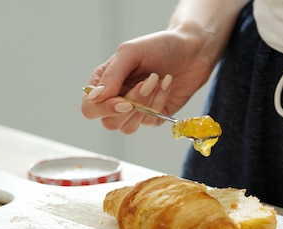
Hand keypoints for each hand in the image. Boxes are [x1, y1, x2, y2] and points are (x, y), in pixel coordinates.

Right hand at [81, 28, 220, 134]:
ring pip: (128, 127)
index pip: (90, 108)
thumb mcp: (130, 53)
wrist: (192, 50)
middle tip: (149, 81)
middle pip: (109, 122)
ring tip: (158, 80)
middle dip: (132, 105)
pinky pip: (149, 122)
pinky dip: (160, 103)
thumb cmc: (158, 46)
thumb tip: (95, 97)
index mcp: (103, 83)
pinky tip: (167, 84)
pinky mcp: (152, 117)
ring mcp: (134, 111)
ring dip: (147, 105)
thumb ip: (111, 75)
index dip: (105, 109)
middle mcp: (115, 100)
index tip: (124, 101)